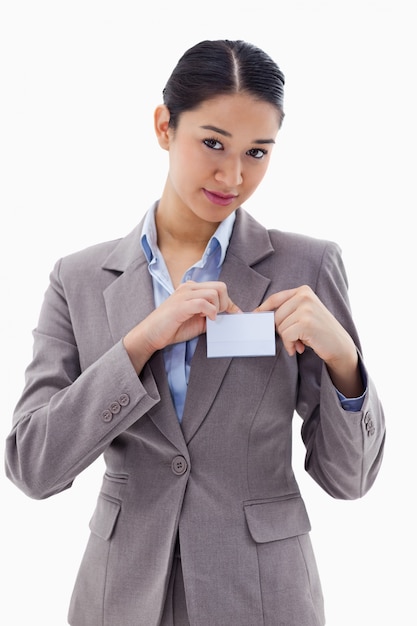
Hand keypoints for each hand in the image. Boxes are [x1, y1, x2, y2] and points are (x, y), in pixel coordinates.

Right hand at [123, 281, 239, 372]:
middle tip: (216, 317)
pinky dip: (210, 311)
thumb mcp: (197, 321)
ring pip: (214, 293)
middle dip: (224, 303)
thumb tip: (228, 316)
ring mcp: (184, 294)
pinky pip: (204, 303)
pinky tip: (206, 319)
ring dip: (217, 308)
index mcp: (192, 288)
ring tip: (208, 318)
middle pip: (220, 287)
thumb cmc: (172, 328)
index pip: (218, 288)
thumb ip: (211, 315)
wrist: (151, 334)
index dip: (230, 302)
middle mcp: (188, 287)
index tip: (236, 314)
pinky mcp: (181, 305)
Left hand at [254, 285, 362, 396]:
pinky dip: (289, 345)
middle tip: (293, 340)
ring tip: (299, 343)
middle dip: (280, 331)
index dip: (263, 309)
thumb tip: (259, 315)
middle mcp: (304, 296)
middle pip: (275, 315)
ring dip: (287, 340)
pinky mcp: (306, 322)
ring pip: (280, 327)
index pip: (275, 298)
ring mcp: (306, 308)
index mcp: (303, 291)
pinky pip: (286, 336)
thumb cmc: (318, 331)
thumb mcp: (303, 314)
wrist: (340, 345)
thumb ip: (287, 311)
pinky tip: (299, 349)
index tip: (254, 316)